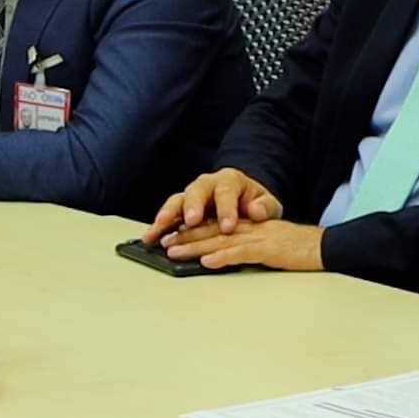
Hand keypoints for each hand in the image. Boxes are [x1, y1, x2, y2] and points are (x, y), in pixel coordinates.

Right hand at [142, 167, 282, 243]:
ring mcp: (191, 197)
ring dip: (168, 215)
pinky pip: (167, 215)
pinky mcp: (181, 211)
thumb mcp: (267, 205)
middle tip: (192, 221)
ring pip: (177, 201)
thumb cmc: (257, 205)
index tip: (227, 227)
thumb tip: (256, 210)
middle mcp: (207, 184)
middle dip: (194, 206)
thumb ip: (265, 207)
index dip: (226, 209)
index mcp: (230, 180)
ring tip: (159, 228)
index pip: (227, 191)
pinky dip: (158, 226)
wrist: (247, 205)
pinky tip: (150, 237)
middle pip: (197, 191)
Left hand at [159, 218, 323, 269]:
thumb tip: (222, 255)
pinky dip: (223, 257)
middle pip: (213, 230)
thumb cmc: (299, 249)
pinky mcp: (269, 250)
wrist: (325, 246)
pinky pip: (242, 253)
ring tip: (174, 251)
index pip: (217, 226)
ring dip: (196, 246)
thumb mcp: (270, 244)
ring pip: (222, 240)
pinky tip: (208, 261)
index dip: (193, 230)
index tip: (173, 235)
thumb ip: (248, 247)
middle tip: (164, 242)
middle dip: (186, 237)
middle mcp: (251, 228)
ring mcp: (260, 238)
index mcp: (250, 226)